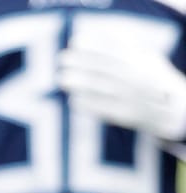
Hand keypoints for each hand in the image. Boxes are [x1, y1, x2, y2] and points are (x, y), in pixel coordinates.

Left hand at [57, 35, 185, 141]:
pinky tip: (73, 99)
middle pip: (102, 66)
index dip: (92, 43)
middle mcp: (135, 77)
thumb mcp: (147, 59)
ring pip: (99, 86)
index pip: (113, 48)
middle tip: (62, 59)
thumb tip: (98, 37)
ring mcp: (130, 95)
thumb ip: (126, 47)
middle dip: (78, 61)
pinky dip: (85, 103)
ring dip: (77, 81)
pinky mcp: (125, 114)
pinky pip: (101, 107)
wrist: (172, 110)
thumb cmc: (153, 80)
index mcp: (140, 62)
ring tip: (62, 79)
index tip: (74, 41)